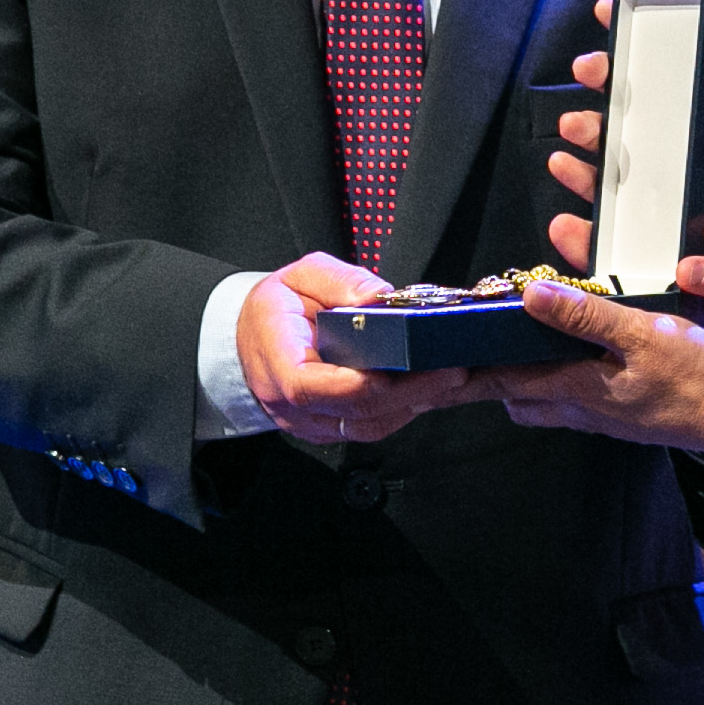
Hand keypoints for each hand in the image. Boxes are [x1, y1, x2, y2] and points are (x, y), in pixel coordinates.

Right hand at [235, 255, 475, 442]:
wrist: (252, 338)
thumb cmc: (276, 308)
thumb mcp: (301, 276)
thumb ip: (339, 281)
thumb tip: (379, 296)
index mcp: (278, 363)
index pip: (310, 388)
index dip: (354, 385)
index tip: (393, 370)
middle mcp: (292, 405)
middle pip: (352, 414)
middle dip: (407, 394)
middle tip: (450, 371)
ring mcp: (312, 423)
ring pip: (368, 428)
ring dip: (413, 405)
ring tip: (449, 378)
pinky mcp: (332, 428)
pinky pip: (372, 427)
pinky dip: (404, 409)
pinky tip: (430, 388)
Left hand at [483, 265, 703, 472]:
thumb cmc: (697, 377)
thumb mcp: (642, 333)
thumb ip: (586, 316)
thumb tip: (531, 296)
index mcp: (577, 389)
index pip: (504, 382)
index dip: (466, 375)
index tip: (432, 368)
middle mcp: (583, 410)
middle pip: (517, 400)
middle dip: (490, 382)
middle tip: (471, 354)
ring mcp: (605, 418)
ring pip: (544, 406)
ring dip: (523, 383)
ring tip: (514, 353)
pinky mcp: (625, 418)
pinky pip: (573, 405)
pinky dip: (556, 384)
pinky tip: (572, 363)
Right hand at [548, 13, 703, 319]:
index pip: (683, 90)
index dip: (646, 57)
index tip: (609, 22)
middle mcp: (698, 167)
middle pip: (645, 130)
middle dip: (608, 107)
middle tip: (580, 90)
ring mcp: (683, 206)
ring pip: (629, 178)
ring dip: (595, 164)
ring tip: (566, 154)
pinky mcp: (674, 248)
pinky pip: (631, 236)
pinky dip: (599, 228)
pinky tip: (572, 221)